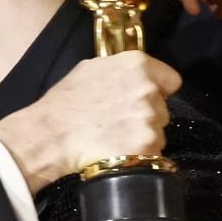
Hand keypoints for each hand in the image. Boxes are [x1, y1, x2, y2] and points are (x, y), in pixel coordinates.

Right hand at [0, 51, 179, 187]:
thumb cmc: (65, 103)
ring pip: (158, 132)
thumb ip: (119, 70)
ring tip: (116, 139)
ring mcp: (149, 118)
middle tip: (121, 122)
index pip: (171, 80)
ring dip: (142, 137)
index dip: (159, 91)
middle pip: (163, 108)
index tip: (144, 101)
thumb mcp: (90, 69)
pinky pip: (152, 153)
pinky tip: (118, 152)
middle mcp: (148, 88)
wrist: (50, 136)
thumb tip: (132, 76)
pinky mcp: (147, 145)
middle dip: (147, 116)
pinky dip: (139, 155)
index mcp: (137, 65)